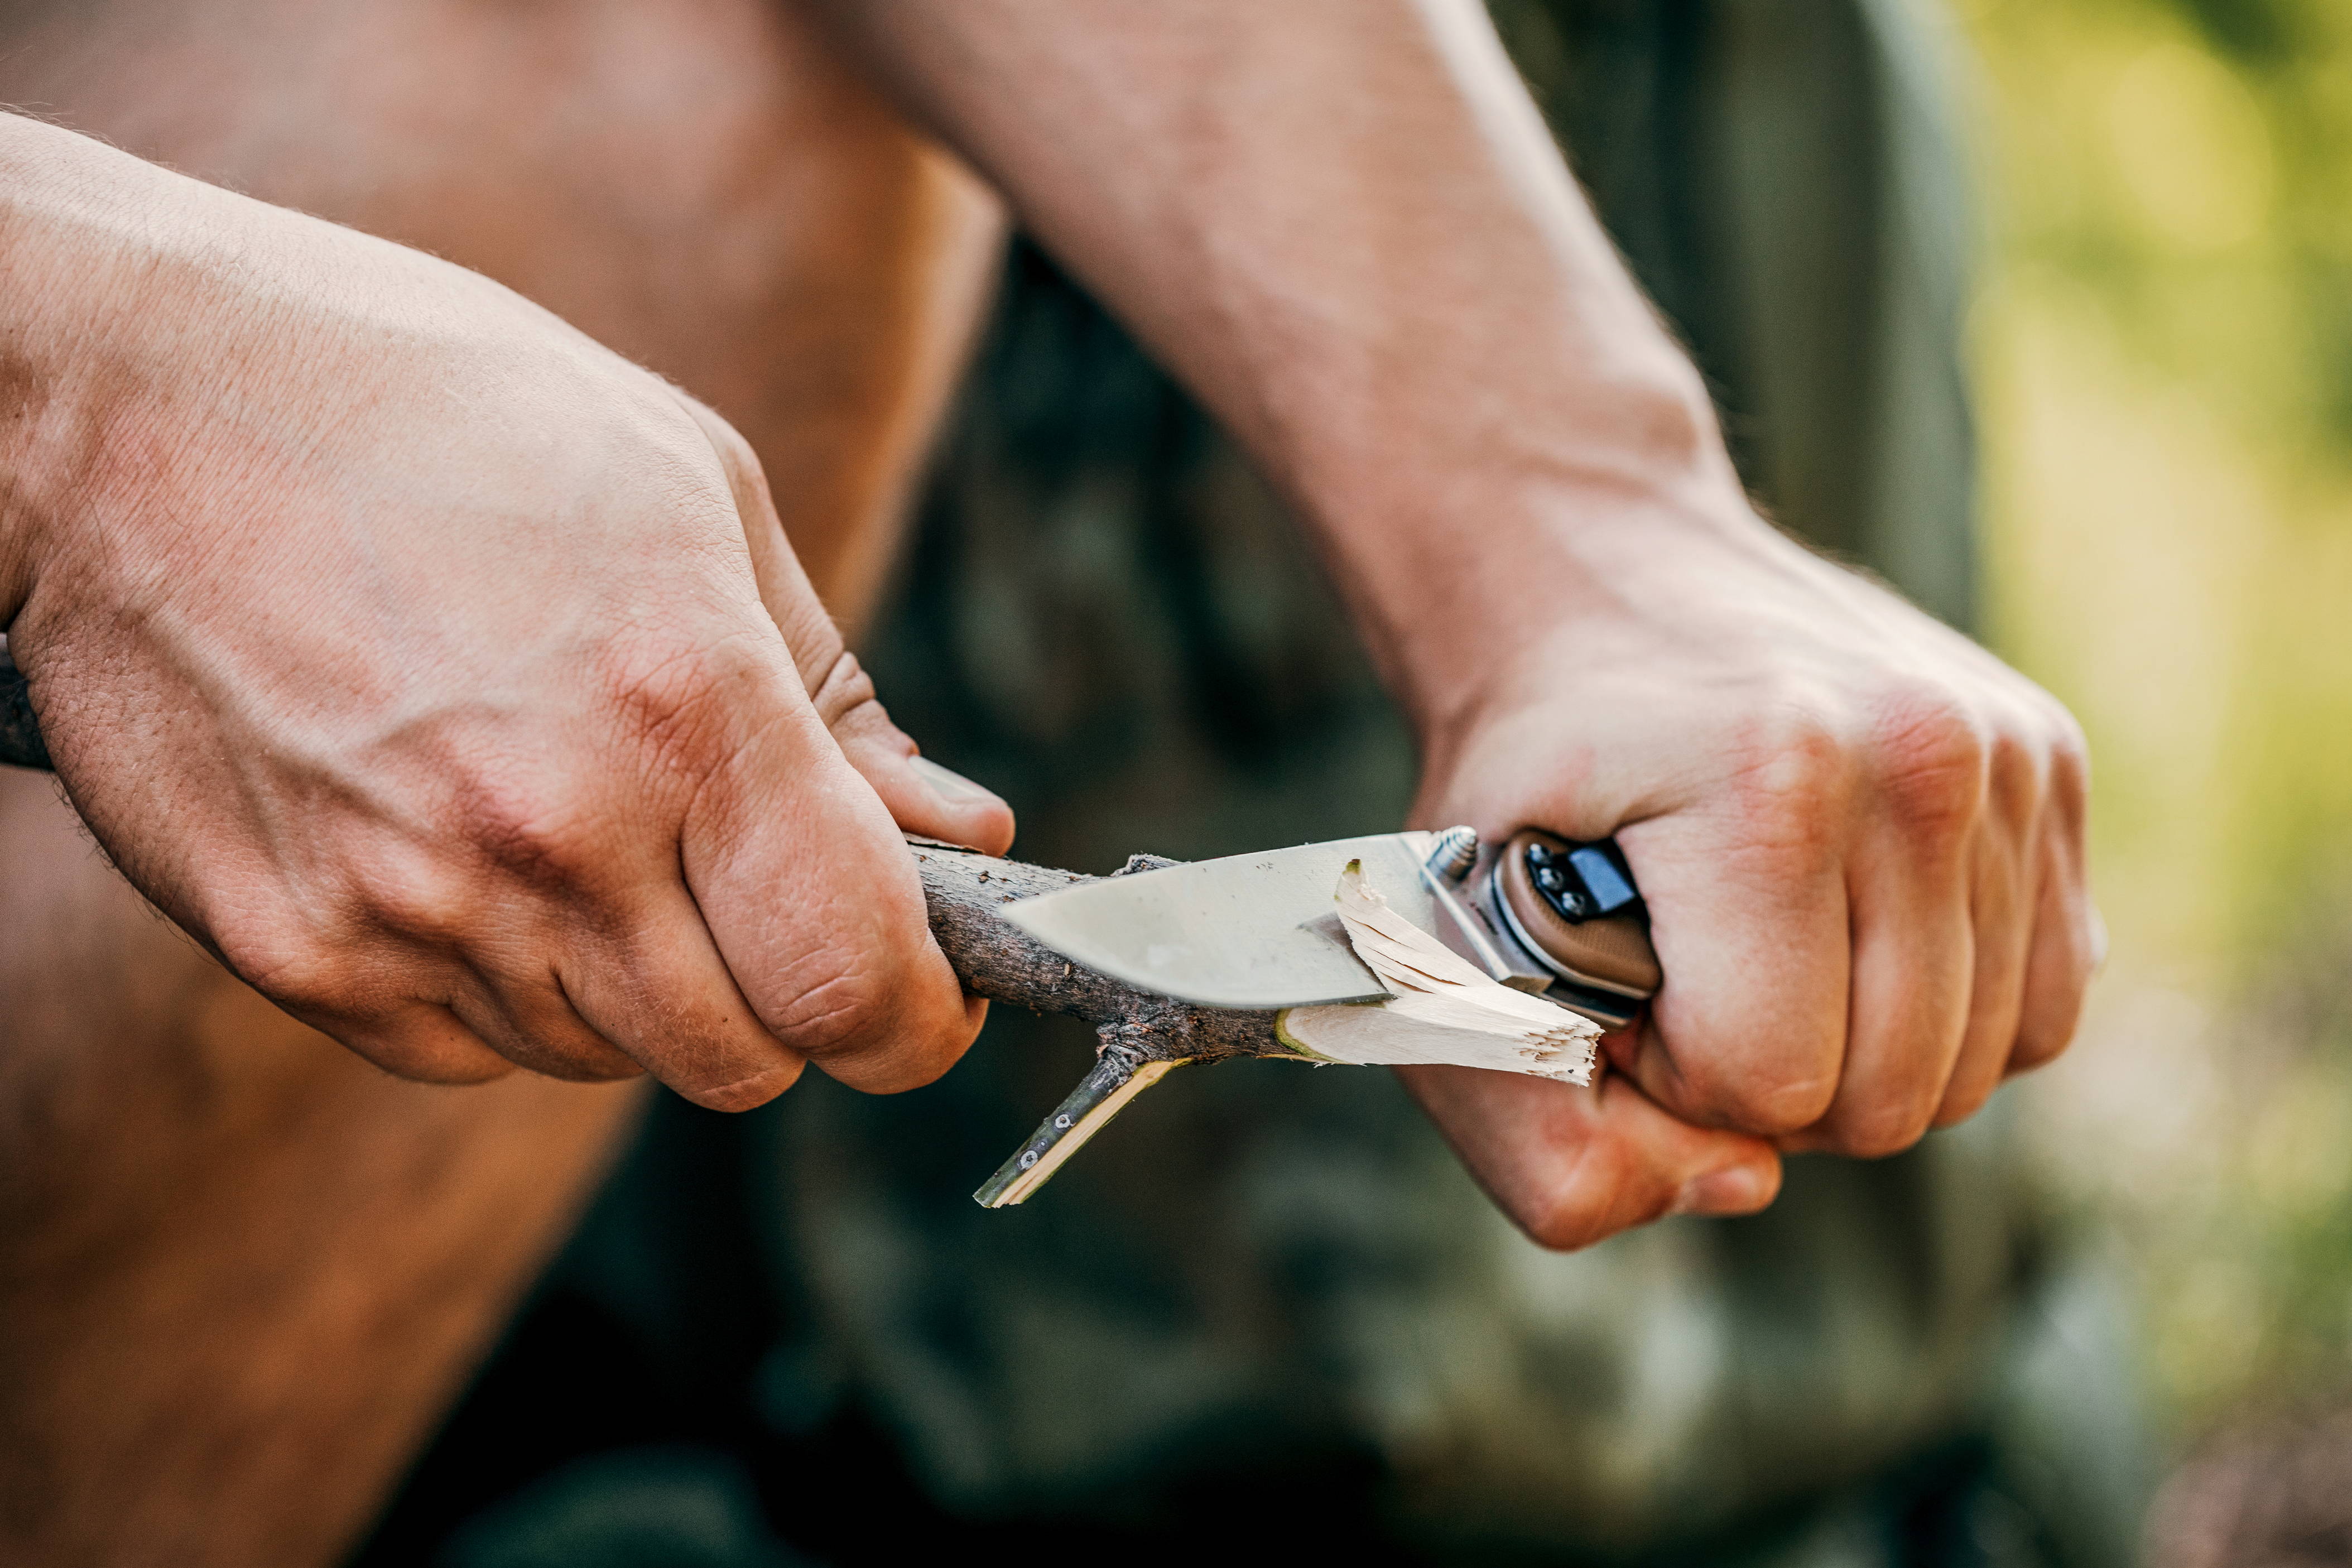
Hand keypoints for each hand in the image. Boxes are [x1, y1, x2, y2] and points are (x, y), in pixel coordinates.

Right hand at [0, 114, 1011, 1104]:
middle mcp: (555, 833)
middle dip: (783, 1001)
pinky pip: (467, 1051)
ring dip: (636, 985)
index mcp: (686, 703)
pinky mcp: (297, 951)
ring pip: (607, 1060)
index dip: (917, 1015)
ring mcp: (412, 908)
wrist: (130, 402)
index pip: (856, 976)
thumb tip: (959, 838)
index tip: (925, 994)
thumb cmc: (442, 415)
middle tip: (753, 895)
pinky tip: (462, 846)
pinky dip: (502, 987)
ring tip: (575, 820)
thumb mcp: (698, 498)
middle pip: (745, 1059)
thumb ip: (841, 701)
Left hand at [1400, 488, 2094, 1248]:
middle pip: (1894, 1097)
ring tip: (1758, 943)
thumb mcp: (1449, 957)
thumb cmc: (1516, 782)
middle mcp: (1917, 753)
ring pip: (1981, 1068)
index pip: (1772, 1086)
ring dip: (1858, 1051)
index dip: (1671, 1071)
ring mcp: (2004, 750)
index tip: (1616, 973)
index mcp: (1766, 782)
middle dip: (1769, 1079)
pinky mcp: (2051, 760)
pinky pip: (2044, 1002)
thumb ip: (1540, 1142)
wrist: (1584, 570)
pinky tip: (1847, 930)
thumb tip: (1743, 1187)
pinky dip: (1944, 1012)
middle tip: (1682, 966)